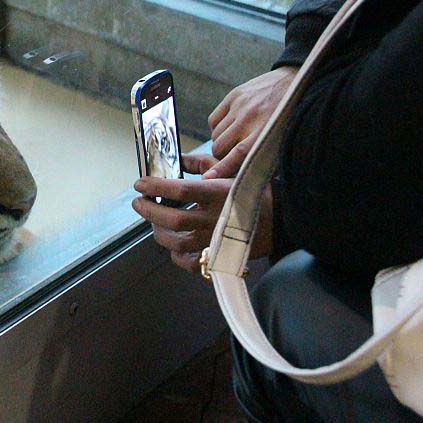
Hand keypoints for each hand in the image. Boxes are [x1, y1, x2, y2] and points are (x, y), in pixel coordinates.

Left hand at [131, 154, 273, 273]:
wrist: (282, 220)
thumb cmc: (255, 191)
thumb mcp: (232, 169)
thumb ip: (202, 164)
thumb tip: (180, 160)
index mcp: (219, 194)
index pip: (180, 190)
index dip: (156, 187)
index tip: (140, 184)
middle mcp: (216, 219)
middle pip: (172, 219)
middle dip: (149, 210)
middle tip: (139, 202)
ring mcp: (216, 241)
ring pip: (176, 242)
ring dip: (158, 231)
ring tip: (153, 221)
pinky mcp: (219, 257)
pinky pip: (189, 262)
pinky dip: (176, 254)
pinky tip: (172, 243)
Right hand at [205, 67, 297, 178]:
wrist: (294, 83)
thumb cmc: (290, 120)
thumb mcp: (283, 142)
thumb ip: (265, 159)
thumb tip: (246, 178)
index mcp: (265, 133)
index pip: (237, 154)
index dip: (221, 169)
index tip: (208, 178)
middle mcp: (249, 118)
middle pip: (219, 147)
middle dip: (222, 156)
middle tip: (231, 158)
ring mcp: (239, 105)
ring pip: (215, 135)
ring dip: (221, 142)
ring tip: (234, 140)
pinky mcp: (233, 96)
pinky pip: (213, 120)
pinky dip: (217, 128)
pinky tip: (230, 127)